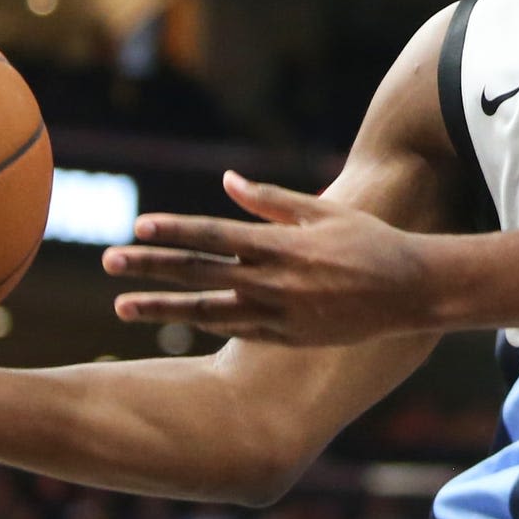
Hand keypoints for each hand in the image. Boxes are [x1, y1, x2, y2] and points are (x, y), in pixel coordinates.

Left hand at [106, 172, 435, 346]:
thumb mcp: (323, 210)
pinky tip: (177, 318)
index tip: (138, 226)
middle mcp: (273, 282)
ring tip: (121, 306)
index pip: (213, 236)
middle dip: (149, 268)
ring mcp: (277, 314)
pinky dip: (203, 323)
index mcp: (280, 245)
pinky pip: (234, 330)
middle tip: (109, 262)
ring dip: (160, 308)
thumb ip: (271, 199)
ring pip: (206, 311)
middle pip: (198, 273)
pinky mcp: (286, 337)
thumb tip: (226, 180)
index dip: (173, 231)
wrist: (410, 292)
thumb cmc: (369, 240)